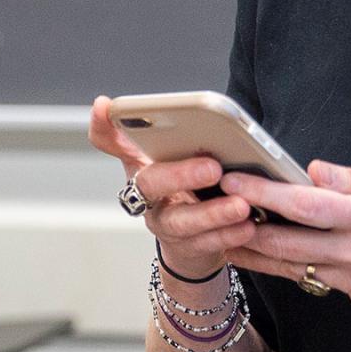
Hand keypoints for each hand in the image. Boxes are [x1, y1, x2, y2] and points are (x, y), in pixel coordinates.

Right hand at [88, 95, 259, 279]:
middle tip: (213, 167)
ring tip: (241, 205)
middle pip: (150, 183)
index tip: (105, 106)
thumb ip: (153, 130)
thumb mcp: (167, 155)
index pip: (110, 140)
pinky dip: (228, 236)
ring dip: (213, 214)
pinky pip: (205, 245)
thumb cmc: (182, 189)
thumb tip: (109, 102)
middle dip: (180, 175)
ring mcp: (164, 225)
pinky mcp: (187, 249)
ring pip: (182, 221)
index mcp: (140, 164)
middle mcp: (145, 195)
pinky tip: (247, 226)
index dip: (103, 125)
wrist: (193, 243)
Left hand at [218, 160, 350, 330]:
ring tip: (231, 235)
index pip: (303, 205)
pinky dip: (305, 268)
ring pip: (298, 268)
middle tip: (211, 214)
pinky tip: (287, 255)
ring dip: (263, 253)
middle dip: (243, 230)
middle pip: (286, 245)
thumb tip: (315, 170)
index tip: (231, 181)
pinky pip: (326, 282)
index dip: (262, 194)